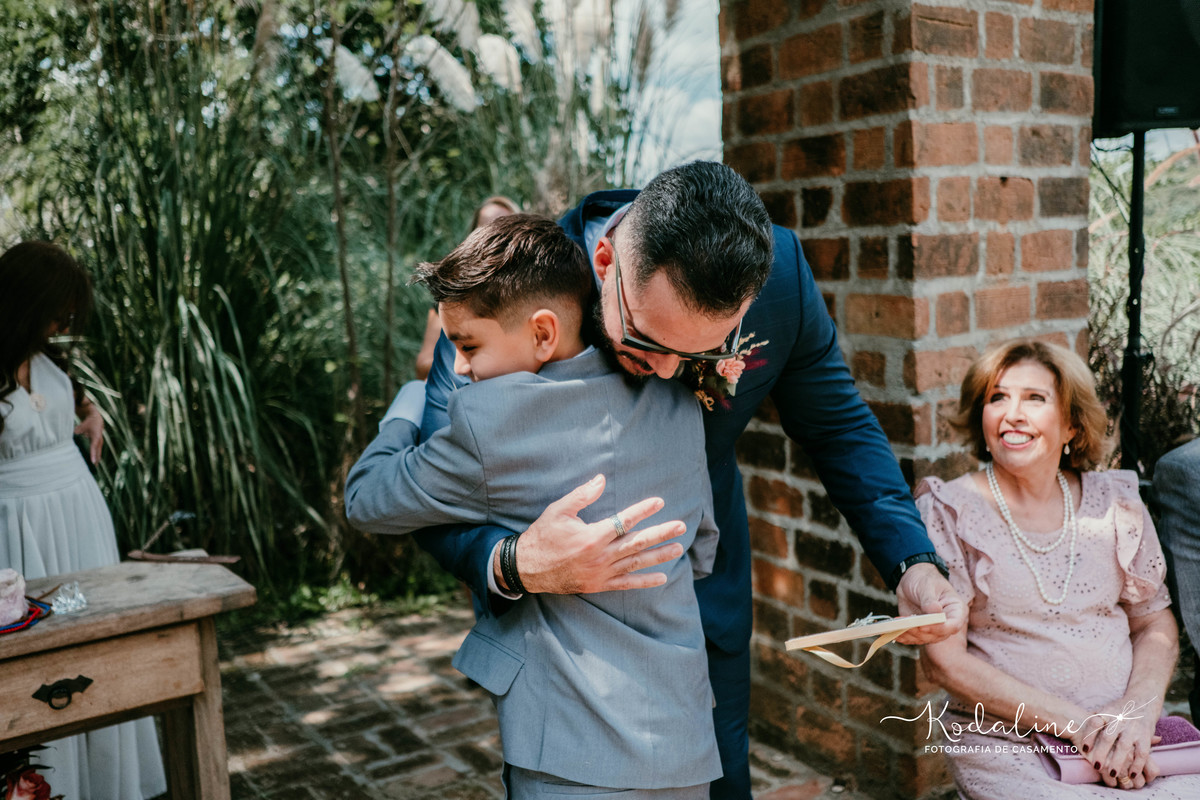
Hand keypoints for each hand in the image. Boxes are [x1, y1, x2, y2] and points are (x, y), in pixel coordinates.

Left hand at [74, 401, 103, 464]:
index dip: (93, 455)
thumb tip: (69, 439)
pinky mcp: (99, 443)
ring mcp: (100, 442)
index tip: (92, 462)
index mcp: (96, 437)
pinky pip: (98, 451)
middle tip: (93, 468)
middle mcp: (99, 440)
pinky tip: (94, 462)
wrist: (96, 419)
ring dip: (96, 459)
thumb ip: (76, 433)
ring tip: (94, 467)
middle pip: (98, 452)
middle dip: (96, 460)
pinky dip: (96, 456)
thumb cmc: (88, 423)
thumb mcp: (81, 427)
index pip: (94, 447)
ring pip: (98, 452)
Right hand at [505, 474, 686, 593]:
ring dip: (659, 556)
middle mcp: (600, 556)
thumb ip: (582, 495)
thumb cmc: (543, 536)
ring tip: (677, 548)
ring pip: (636, 563)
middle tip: (680, 526)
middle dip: (660, 533)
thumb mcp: (558, 510)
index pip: (624, 521)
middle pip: (637, 543)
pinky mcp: (599, 585)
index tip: (659, 502)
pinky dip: (645, 581)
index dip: (643, 511)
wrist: (528, 568)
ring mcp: (601, 573)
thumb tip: (602, 479)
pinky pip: (626, 584)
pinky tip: (662, 577)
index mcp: (591, 536)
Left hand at [894, 563, 966, 644]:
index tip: (924, 626)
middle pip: (938, 635)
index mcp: (956, 610)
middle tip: (906, 625)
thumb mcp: (927, 585)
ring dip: (910, 634)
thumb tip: (934, 613)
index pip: (953, 625)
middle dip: (921, 632)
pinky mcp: (920, 631)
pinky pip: (913, 638)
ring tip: (897, 626)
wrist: (911, 581)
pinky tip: (894, 633)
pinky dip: (904, 637)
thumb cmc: (924, 580)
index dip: (940, 628)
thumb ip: (930, 600)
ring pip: (924, 638)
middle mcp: (947, 623)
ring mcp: (934, 628)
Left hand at [1076, 699, 1158, 789]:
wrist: (1143, 701)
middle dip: (1102, 752)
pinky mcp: (1145, 737)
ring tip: (1112, 774)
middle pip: (1108, 737)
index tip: (1084, 749)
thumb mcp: (1104, 710)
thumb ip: (1092, 719)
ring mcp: (1133, 729)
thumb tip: (1071, 727)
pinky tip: (1131, 774)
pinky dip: (1137, 764)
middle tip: (1096, 766)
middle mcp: (1119, 720)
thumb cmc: (1118, 710)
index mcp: (1106, 713)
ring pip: (1124, 746)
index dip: (1089, 735)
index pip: (1095, 722)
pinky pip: (1142, 752)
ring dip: (1118, 761)